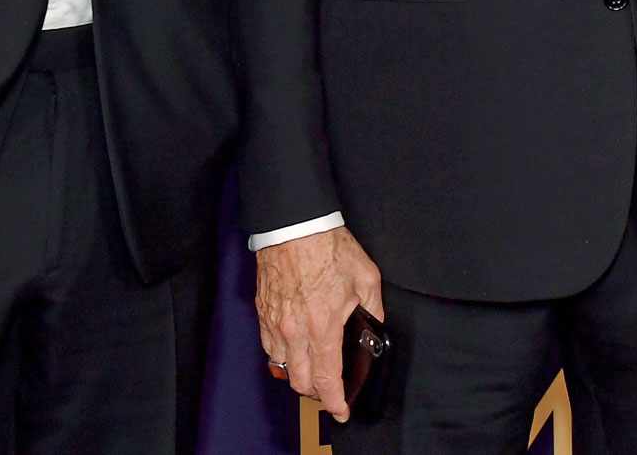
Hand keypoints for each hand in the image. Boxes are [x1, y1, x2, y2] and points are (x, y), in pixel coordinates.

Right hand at [255, 227, 383, 421]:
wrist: (294, 225)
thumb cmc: (329, 247)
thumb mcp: (365, 277)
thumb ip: (373, 310)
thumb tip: (373, 331)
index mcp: (322, 326)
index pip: (326, 380)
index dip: (334, 402)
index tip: (341, 411)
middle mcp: (295, 331)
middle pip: (300, 382)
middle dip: (317, 392)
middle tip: (330, 387)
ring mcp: (275, 323)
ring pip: (281, 368)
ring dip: (297, 374)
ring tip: (312, 367)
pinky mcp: (262, 313)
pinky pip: (268, 348)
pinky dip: (281, 356)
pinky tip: (293, 348)